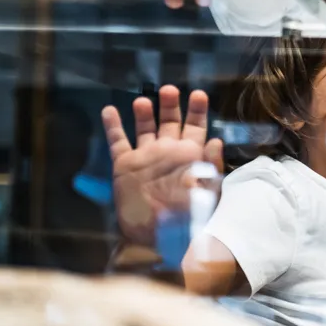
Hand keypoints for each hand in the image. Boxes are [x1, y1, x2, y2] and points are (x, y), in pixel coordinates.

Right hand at [102, 85, 223, 247]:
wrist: (158, 235)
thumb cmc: (189, 216)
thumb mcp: (209, 191)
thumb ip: (212, 165)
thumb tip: (216, 141)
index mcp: (190, 157)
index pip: (196, 128)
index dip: (198, 111)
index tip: (199, 94)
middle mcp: (168, 153)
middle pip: (170, 122)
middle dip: (170, 105)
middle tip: (170, 90)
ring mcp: (145, 158)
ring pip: (144, 128)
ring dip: (144, 112)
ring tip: (144, 100)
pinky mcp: (125, 166)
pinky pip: (118, 141)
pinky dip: (113, 125)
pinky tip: (110, 110)